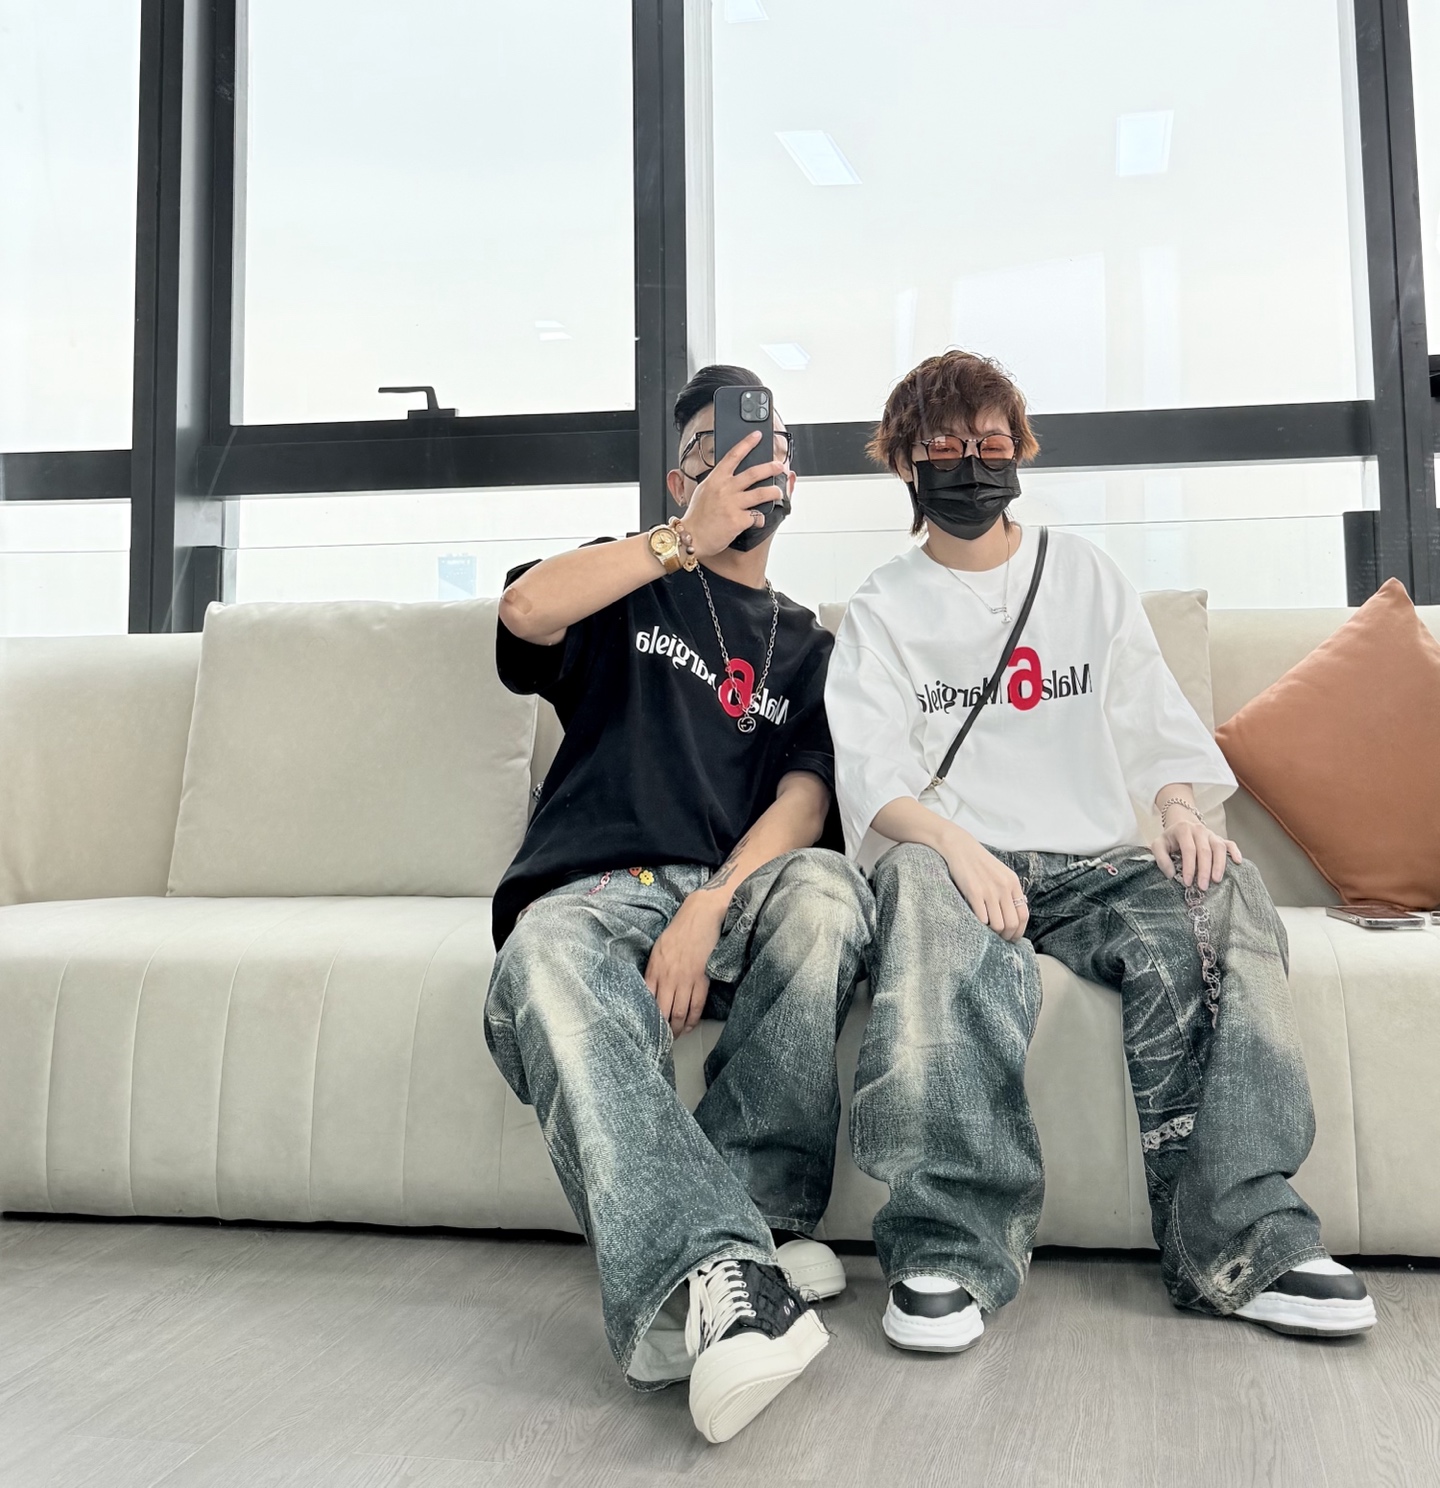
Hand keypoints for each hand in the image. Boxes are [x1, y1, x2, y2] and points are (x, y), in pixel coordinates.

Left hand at [644, 895, 724, 1035]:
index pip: (647, 1000)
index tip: (647, 1028)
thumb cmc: (679, 930)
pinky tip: (690, 1027)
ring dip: (677, 1029)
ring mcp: (686, 979)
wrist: (701, 916)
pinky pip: (697, 1006)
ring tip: (676, 1037)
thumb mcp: (658, 949)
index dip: (648, 1018)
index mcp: (654, 969)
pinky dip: (693, 1020)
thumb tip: (651, 990)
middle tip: (662, 1040)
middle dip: (662, 1029)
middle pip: (663, 1011)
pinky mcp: (702, 979)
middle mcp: (668, 977)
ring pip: (680, 1013)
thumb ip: (654, 970)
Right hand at [681, 431, 788, 558]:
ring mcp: (732, 504)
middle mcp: (725, 489)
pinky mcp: (738, 520)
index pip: (733, 455)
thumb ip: (718, 482)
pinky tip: (758, 520)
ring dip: (774, 492)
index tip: (757, 435)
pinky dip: (760, 519)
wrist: (690, 537)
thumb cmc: (696, 517)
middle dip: (770, 467)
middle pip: (754, 473)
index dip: (747, 443)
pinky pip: (757, 516)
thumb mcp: (703, 491)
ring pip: (761, 493)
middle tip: (779, 466)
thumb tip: (733, 478)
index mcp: (715, 479)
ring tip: (778, 492)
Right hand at [937, 825, 1028, 942]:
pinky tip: (976, 921)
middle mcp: (1004, 887)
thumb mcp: (1001, 873)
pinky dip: (980, 925)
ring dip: (993, 933)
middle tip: (999, 939)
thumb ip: (1009, 891)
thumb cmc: (979, 862)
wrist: (960, 847)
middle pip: (1012, 923)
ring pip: (998, 924)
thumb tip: (1013, 914)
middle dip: (1007, 936)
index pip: (1024, 915)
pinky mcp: (974, 892)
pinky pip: (982, 918)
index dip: (1019, 931)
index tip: (1012, 938)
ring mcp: (989, 891)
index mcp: (1013, 883)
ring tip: (987, 931)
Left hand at [1151, 814, 1241, 887]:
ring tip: (1216, 880)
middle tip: (1203, 886)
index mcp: (1183, 830)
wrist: (1180, 824)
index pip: (1189, 850)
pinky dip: (1235, 852)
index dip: (1189, 867)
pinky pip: (1230, 844)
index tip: (1188, 882)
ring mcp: (1211, 834)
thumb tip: (1171, 875)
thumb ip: (1161, 859)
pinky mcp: (1220, 838)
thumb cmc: (1169, 839)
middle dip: (1204, 870)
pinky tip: (1238, 862)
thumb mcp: (1158, 846)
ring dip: (1219, 864)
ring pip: (1219, 847)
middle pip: (1205, 850)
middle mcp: (1199, 830)